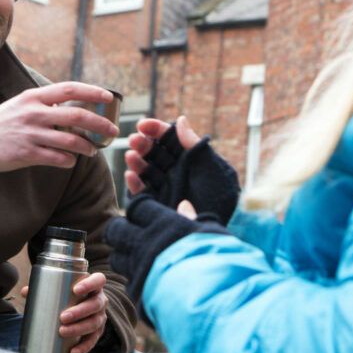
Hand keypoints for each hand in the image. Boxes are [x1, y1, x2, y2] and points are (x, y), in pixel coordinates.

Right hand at [0, 82, 119, 184]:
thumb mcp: (20, 105)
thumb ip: (44, 106)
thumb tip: (72, 110)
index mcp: (33, 97)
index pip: (70, 89)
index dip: (92, 92)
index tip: (108, 97)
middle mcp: (33, 113)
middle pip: (77, 115)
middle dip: (100, 123)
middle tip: (112, 130)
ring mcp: (30, 134)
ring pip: (71, 141)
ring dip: (87, 146)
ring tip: (93, 150)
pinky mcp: (25, 154)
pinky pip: (57, 158)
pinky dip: (69, 160)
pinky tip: (70, 161)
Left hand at [21, 271, 108, 352]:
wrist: (78, 309)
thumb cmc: (67, 296)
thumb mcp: (58, 289)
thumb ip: (42, 288)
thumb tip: (25, 292)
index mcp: (94, 286)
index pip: (98, 280)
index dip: (90, 284)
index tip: (75, 290)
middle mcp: (100, 300)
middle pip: (95, 304)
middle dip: (80, 311)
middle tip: (62, 317)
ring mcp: (100, 317)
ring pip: (95, 323)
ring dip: (79, 328)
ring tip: (63, 332)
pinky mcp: (98, 332)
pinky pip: (93, 340)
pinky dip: (83, 347)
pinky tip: (72, 351)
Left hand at [105, 195, 227, 321]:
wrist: (213, 300)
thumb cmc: (219, 262)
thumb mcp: (211, 235)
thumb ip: (194, 220)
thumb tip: (183, 205)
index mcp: (164, 225)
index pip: (138, 207)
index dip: (140, 207)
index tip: (145, 212)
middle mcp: (145, 245)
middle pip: (116, 230)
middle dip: (121, 229)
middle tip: (131, 232)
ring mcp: (139, 270)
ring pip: (117, 258)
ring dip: (124, 255)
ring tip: (138, 258)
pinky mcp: (138, 294)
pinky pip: (128, 282)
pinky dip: (135, 280)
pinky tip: (148, 281)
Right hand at [124, 115, 240, 224]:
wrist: (214, 232)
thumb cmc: (220, 199)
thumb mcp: (213, 168)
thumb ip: (196, 146)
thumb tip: (180, 120)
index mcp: (189, 160)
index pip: (170, 140)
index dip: (157, 130)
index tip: (143, 124)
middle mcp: (175, 172)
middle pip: (155, 153)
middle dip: (144, 144)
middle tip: (134, 140)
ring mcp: (165, 188)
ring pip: (146, 170)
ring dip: (137, 161)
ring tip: (131, 156)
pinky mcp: (156, 205)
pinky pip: (142, 192)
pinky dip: (135, 184)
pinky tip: (131, 176)